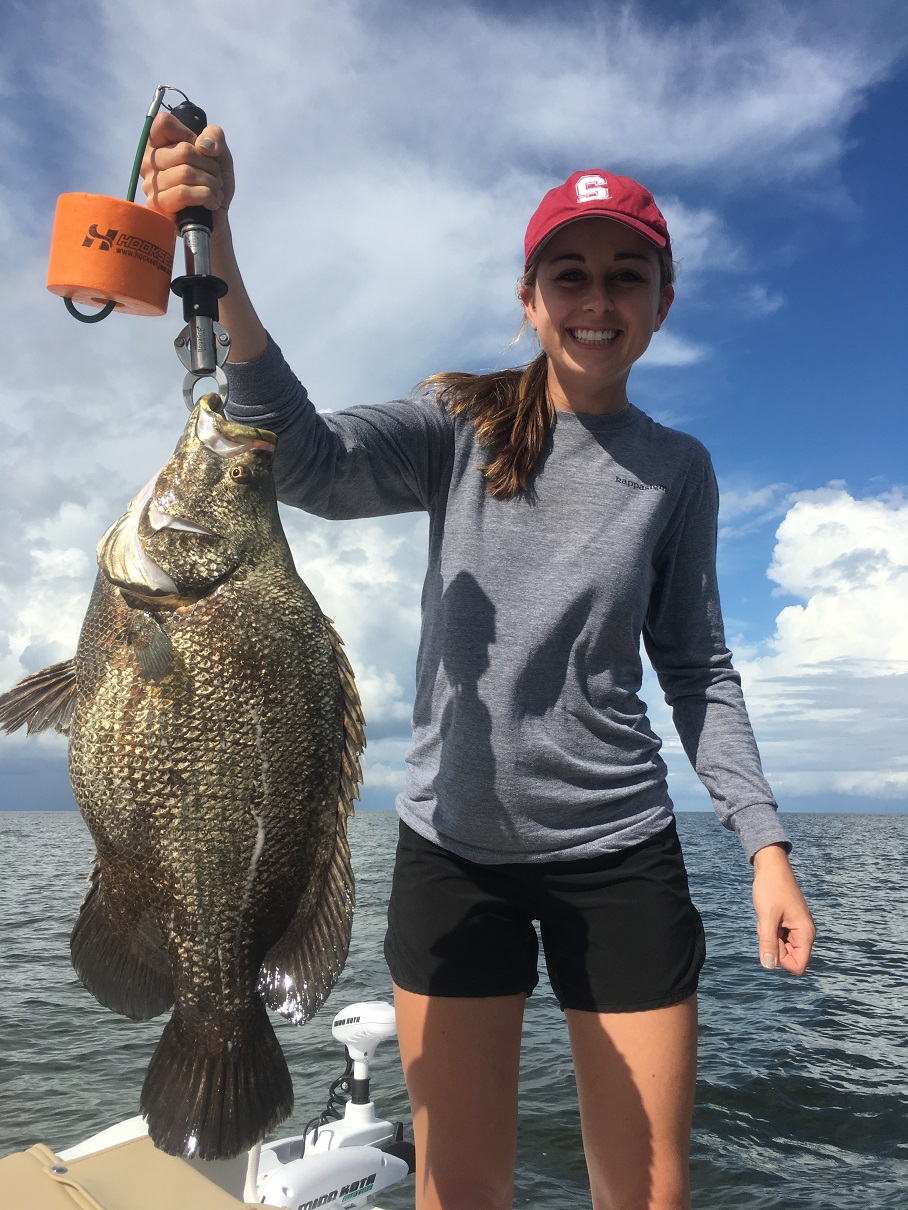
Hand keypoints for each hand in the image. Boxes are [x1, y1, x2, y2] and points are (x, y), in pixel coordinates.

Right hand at [140, 111, 234, 236]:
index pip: (163, 122)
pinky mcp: (158, 204)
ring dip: (211, 183)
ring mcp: (150, 184)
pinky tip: (210, 202)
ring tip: (214, 191)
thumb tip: (203, 145)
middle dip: (209, 166)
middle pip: (184, 151)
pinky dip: (206, 196)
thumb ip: (214, 136)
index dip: (188, 134)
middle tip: (215, 177)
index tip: (198, 149)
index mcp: (158, 144)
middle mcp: (149, 161)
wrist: (216, 216)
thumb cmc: (211, 181)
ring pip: (186, 173)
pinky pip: (183, 193)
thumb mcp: (219, 152)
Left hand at [751, 843, 815, 974]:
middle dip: (773, 945)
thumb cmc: (771, 888)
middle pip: (788, 957)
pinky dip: (769, 929)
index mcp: (805, 934)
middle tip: (767, 922)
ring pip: (781, 947)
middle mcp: (805, 934)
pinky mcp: (789, 923)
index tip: (771, 938)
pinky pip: (778, 936)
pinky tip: (767, 914)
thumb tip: (769, 967)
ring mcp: (797, 928)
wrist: (771, 866)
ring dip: (769, 936)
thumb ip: (768, 943)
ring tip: (767, 916)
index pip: (798, 966)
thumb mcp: (766, 917)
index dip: (780, 960)